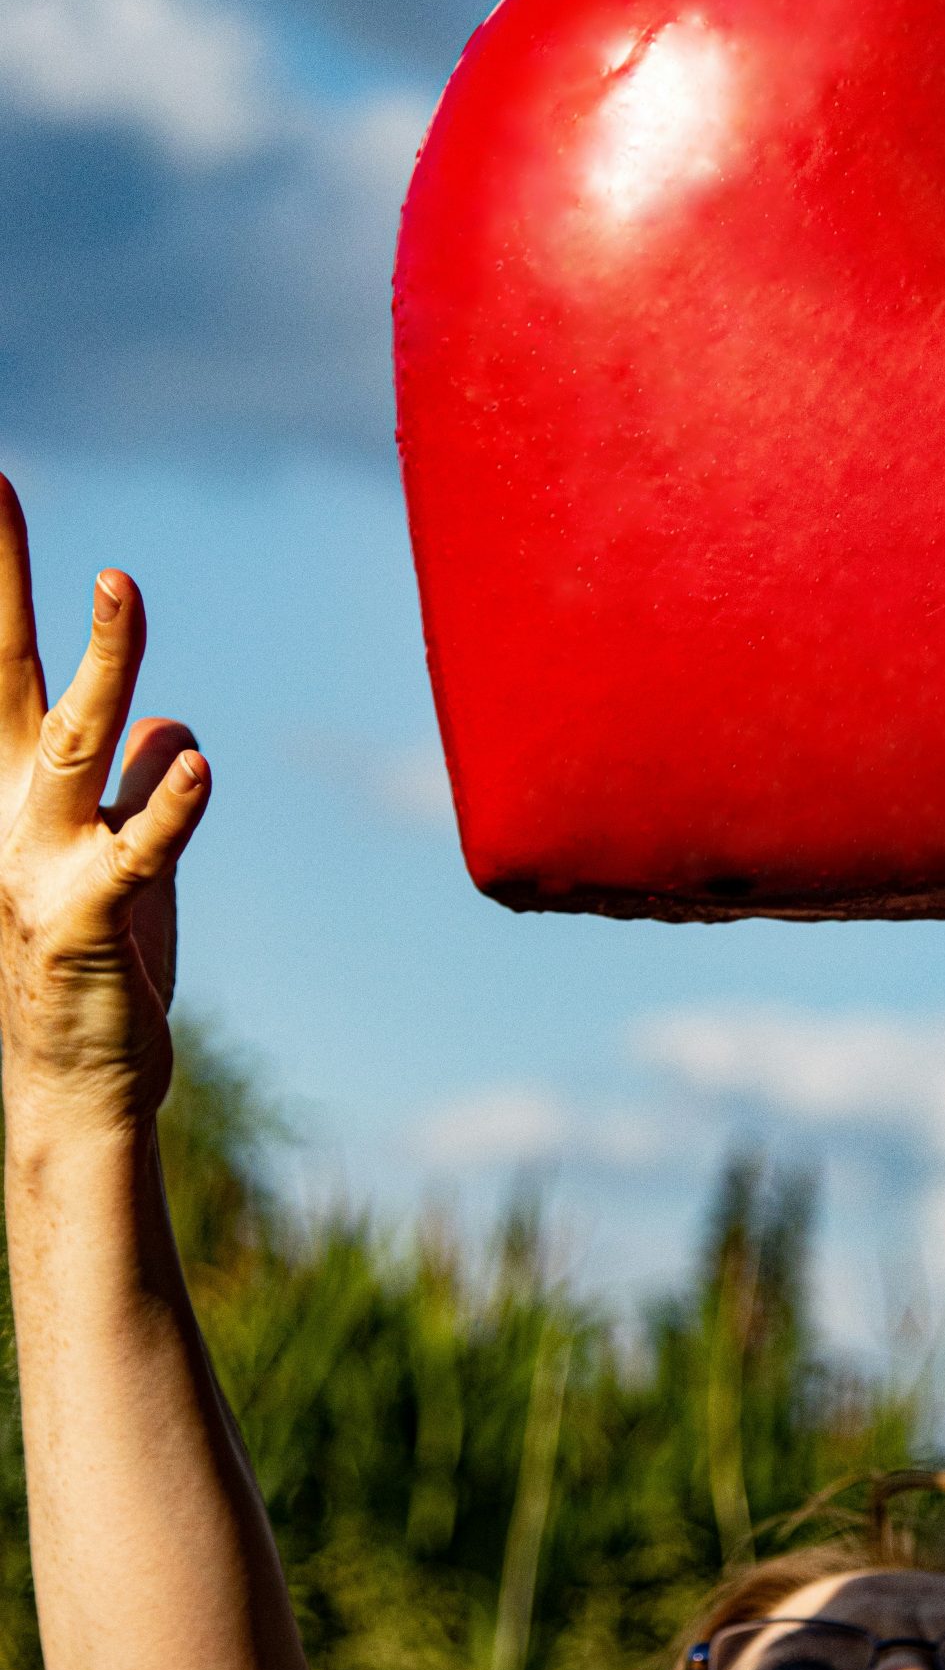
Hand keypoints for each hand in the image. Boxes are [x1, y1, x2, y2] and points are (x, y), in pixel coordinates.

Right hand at [0, 477, 210, 1128]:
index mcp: (14, 793)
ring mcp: (40, 866)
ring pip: (70, 741)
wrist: (80, 1090)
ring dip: (103, 660)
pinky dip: (168, 807)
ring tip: (123, 582)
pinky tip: (199, 763)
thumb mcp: (126, 866)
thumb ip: (139, 790)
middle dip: (1, 578)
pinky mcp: (89, 924)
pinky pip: (136, 853)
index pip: (0, 669)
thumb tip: (174, 724)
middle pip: (1, 676)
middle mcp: (10, 816)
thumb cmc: (97, 975)